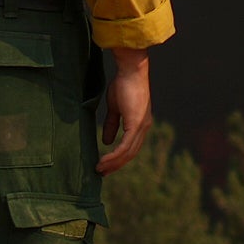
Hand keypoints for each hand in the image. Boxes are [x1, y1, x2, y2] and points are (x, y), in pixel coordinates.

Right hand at [92, 49, 151, 173]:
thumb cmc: (123, 84)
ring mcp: (142, 126)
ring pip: (128, 152)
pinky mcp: (136, 124)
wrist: (130, 70)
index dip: (119, 158)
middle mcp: (144, 127)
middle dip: (116, 165)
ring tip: (99, 169)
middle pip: (131, 153)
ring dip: (113, 163)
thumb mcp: (115, 108)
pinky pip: (125, 146)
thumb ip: (112, 124)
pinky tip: (105, 161)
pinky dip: (115, 155)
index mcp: (140, 123)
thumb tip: (107, 142)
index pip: (131, 147)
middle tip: (101, 173)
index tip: (106, 165)